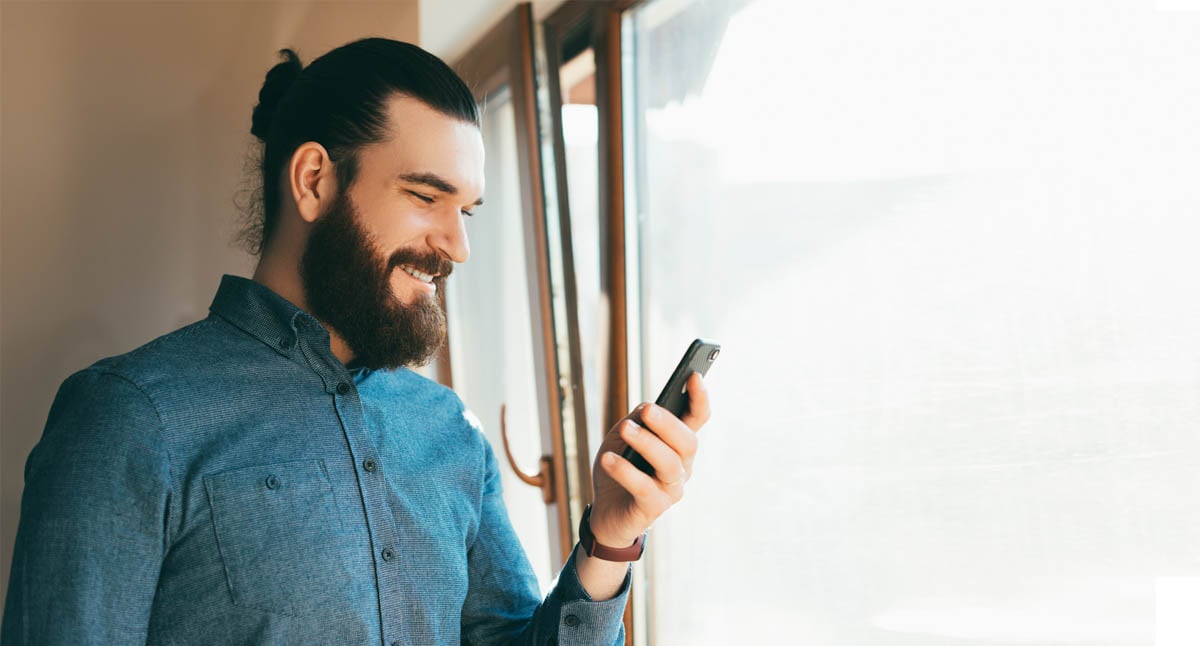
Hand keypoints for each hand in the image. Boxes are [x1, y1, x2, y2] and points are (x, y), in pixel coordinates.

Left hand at [588, 372, 710, 546]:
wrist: (606, 512)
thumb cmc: (619, 469)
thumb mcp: (622, 438)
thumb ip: (636, 421)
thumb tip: (646, 410)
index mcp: (678, 445)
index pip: (698, 419)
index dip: (700, 398)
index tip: (694, 376)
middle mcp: (682, 466)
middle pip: (687, 442)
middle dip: (667, 423)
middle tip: (646, 409)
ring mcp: (671, 489)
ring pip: (669, 463)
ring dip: (647, 443)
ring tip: (625, 430)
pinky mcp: (654, 508)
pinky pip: (644, 487)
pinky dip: (625, 470)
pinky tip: (608, 459)